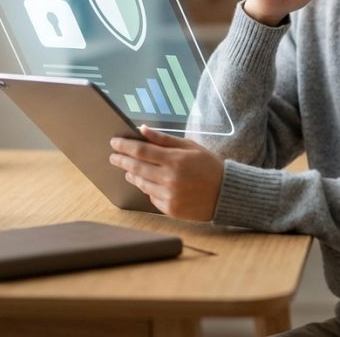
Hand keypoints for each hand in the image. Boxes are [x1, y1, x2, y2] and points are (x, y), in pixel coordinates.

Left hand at [109, 125, 224, 220]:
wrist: (226, 194)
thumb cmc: (209, 166)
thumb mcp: (191, 147)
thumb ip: (165, 139)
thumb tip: (142, 129)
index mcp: (176, 160)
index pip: (141, 151)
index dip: (124, 146)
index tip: (114, 142)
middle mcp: (170, 179)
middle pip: (136, 167)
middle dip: (121, 160)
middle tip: (113, 156)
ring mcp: (170, 196)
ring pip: (141, 184)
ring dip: (132, 175)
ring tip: (129, 170)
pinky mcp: (170, 210)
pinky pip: (151, 198)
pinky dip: (148, 189)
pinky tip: (150, 183)